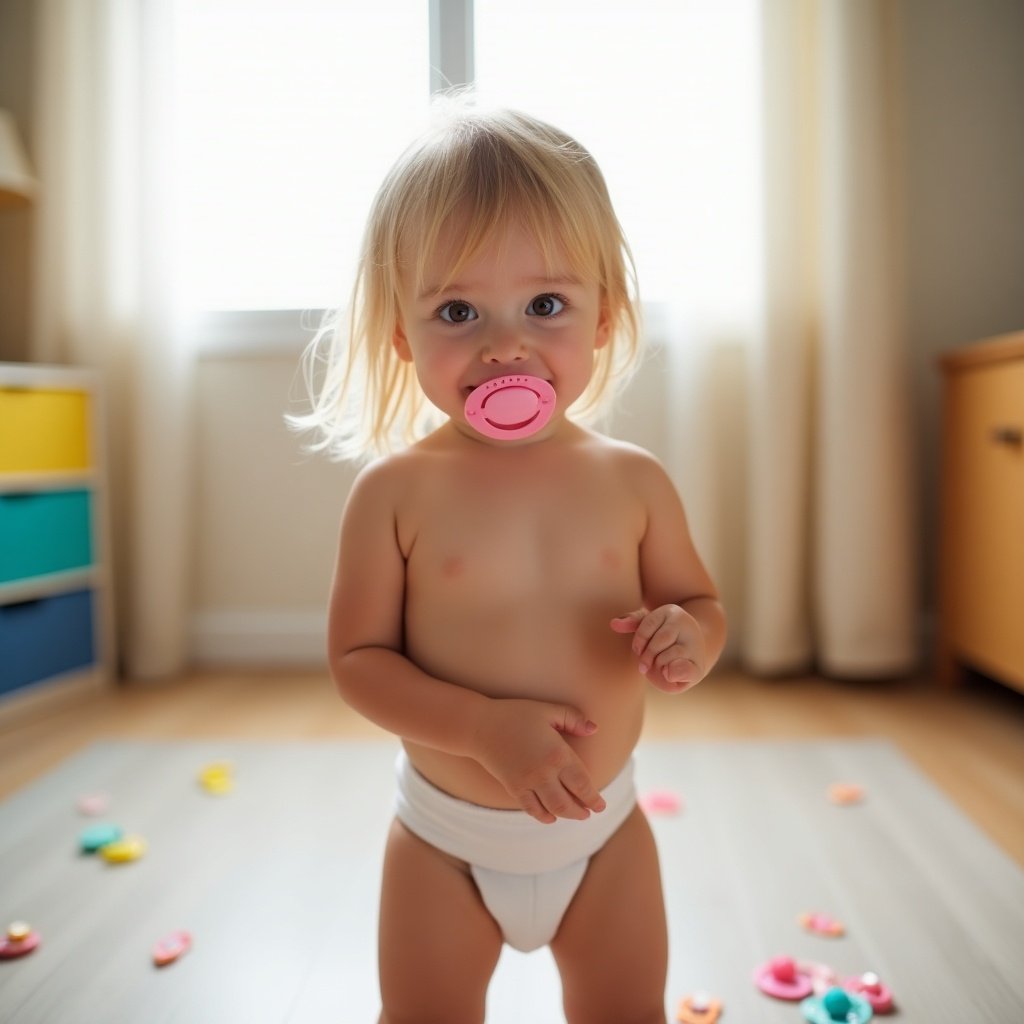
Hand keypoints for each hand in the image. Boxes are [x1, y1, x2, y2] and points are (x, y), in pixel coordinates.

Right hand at [472, 699, 606, 823]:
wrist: (480, 725)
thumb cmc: (515, 714)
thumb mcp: (547, 710)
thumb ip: (573, 718)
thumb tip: (593, 729)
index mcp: (557, 753)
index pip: (582, 783)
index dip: (594, 798)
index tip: (601, 805)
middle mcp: (544, 772)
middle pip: (570, 801)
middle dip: (583, 811)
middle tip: (590, 813)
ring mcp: (528, 783)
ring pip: (553, 809)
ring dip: (567, 815)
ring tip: (576, 815)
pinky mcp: (513, 788)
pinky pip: (532, 809)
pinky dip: (544, 816)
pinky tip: (551, 817)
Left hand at [610, 605, 706, 692]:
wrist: (688, 656)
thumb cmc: (663, 641)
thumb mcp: (649, 627)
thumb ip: (632, 622)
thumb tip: (613, 623)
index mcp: (671, 612)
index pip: (648, 625)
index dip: (639, 642)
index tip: (639, 650)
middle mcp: (687, 625)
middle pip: (661, 640)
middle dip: (649, 655)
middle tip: (646, 663)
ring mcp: (695, 646)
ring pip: (670, 654)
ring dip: (659, 664)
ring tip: (659, 666)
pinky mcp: (697, 667)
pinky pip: (682, 670)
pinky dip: (671, 674)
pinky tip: (668, 674)